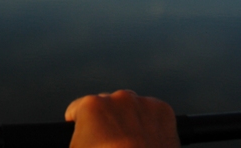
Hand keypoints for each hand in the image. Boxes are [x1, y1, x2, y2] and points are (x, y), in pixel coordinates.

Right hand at [65, 90, 179, 147]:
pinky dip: (148, 124)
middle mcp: (118, 98)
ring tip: (129, 145)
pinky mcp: (163, 111)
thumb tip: (78, 140)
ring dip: (128, 120)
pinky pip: (151, 113)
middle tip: (109, 144)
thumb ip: (78, 137)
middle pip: (107, 106)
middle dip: (106, 121)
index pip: (77, 109)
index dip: (78, 124)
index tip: (84, 134)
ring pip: (130, 107)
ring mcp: (143, 103)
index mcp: (92, 106)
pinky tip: (144, 142)